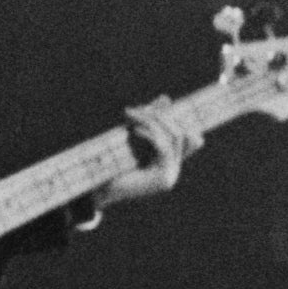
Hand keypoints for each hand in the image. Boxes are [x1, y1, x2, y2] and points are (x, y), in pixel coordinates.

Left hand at [92, 97, 202, 211]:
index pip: (189, 137)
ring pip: (174, 138)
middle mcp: (174, 169)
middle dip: (160, 116)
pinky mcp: (162, 178)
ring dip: (153, 122)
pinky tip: (134, 130)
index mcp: (169, 162)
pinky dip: (150, 135)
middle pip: (181, 133)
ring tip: (132, 116)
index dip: (176, 118)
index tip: (162, 103)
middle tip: (136, 110)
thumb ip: (149, 121)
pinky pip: (163, 148)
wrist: (98, 190)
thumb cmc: (112, 164)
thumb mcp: (132, 139)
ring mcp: (170, 175)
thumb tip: (165, 98)